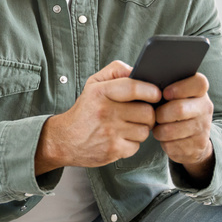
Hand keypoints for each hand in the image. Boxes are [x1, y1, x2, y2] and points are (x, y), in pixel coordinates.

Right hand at [36, 60, 159, 173]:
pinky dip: (132, 143)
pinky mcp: (114, 150)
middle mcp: (105, 112)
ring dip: (140, 129)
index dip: (151, 91)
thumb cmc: (85, 110)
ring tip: (128, 126)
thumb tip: (137, 71)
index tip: (156, 94)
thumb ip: (116, 71)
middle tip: (139, 113)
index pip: (134, 88)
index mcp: (100, 92)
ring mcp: (109, 133)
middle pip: (146, 112)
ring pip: (145, 130)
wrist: (65, 139)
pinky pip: (137, 146)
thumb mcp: (94, 84)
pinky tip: (120, 137)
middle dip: (148, 113)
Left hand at [153, 73, 214, 181]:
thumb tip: (142, 82)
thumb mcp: (172, 97)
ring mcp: (203, 127)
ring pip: (171, 129)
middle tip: (155, 114)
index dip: (180, 88)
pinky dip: (163, 141)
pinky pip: (172, 144)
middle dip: (160, 113)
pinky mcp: (198, 145)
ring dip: (159, 129)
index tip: (164, 93)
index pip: (199, 83)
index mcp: (200, 91)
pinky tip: (165, 137)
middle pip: (179, 109)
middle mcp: (205, 108)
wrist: (191, 139)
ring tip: (157, 126)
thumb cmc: (172, 110)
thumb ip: (163, 87)